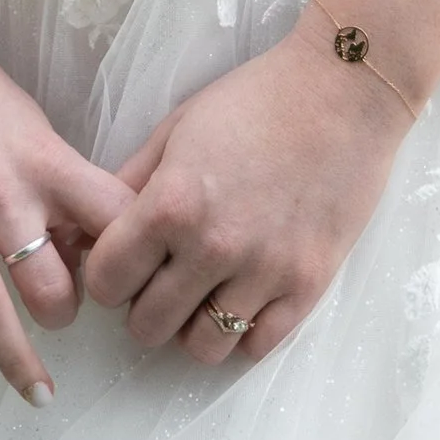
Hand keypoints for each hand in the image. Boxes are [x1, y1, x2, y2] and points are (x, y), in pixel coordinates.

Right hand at [0, 18, 135, 404]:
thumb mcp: (32, 126)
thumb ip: (61, 183)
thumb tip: (92, 245)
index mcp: (45, 162)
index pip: (111, 221)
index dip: (132, 259)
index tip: (135, 284)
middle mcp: (1, 191)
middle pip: (49, 278)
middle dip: (66, 312)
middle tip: (65, 319)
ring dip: (16, 356)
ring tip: (40, 393)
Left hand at [80, 29, 409, 368]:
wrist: (344, 91)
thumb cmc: (256, 99)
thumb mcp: (178, 128)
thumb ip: (131, 181)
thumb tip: (96, 227)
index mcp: (172, 204)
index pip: (107, 281)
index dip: (108, 275)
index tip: (125, 263)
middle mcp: (213, 248)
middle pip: (148, 326)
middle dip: (145, 306)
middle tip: (164, 279)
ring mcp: (264, 273)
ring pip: (202, 348)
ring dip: (193, 327)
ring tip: (204, 293)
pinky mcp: (308, 286)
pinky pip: (258, 347)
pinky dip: (243, 333)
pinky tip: (244, 298)